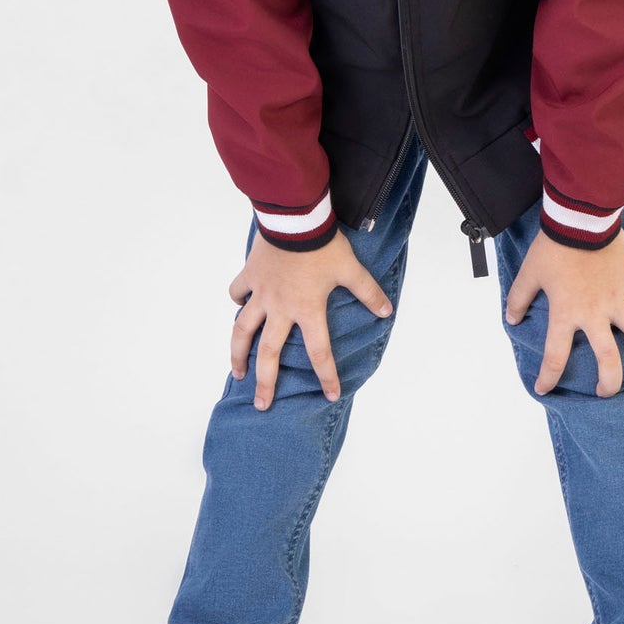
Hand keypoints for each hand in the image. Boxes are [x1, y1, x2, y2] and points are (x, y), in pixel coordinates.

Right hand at [228, 227, 392, 409]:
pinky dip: (237, 300)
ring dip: (238, 353)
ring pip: (243, 330)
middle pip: (269, 353)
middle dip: (265, 382)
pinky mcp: (250, 275)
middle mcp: (281, 308)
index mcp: (307, 310)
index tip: (331, 395)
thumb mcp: (351, 269)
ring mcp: (261, 293)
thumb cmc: (323, 245)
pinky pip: (238, 292)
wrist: (295, 219)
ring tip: (238, 372)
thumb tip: (387, 311)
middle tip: (262, 404)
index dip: (327, 376)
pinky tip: (238, 306)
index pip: (319, 353)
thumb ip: (368, 292)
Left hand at [504, 229, 623, 396]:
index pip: (556, 356)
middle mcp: (595, 313)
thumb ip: (518, 299)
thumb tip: (509, 318)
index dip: (549, 377)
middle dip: (609, 382)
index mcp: (567, 314)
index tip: (545, 389)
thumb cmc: (554, 247)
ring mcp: (617, 298)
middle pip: (608, 358)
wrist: (580, 220)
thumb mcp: (529, 274)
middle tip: (606, 391)